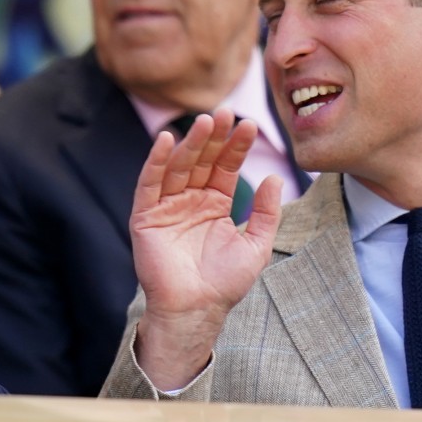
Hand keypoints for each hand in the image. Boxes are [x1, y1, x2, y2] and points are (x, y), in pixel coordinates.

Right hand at [130, 108, 282, 389]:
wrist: (197, 309)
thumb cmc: (226, 282)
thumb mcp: (256, 244)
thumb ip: (266, 211)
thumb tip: (275, 177)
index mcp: (215, 204)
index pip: (226, 166)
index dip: (237, 146)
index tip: (251, 125)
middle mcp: (190, 200)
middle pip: (202, 159)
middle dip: (215, 136)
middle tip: (227, 111)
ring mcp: (167, 206)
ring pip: (179, 166)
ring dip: (190, 142)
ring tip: (206, 121)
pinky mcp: (146, 216)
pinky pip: (150, 183)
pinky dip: (156, 161)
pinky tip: (166, 140)